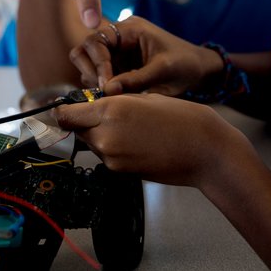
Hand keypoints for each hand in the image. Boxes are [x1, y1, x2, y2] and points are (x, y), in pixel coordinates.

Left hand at [54, 94, 249, 187]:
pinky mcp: (121, 173)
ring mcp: (112, 158)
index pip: (65, 116)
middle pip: (78, 130)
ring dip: (104, 137)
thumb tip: (93, 105)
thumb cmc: (183, 119)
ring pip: (93, 144)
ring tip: (134, 130)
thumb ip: (114, 102)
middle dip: (88, 123)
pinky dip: (117, 150)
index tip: (66, 110)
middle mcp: (105, 136)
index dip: (63, 112)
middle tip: (113, 116)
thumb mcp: (144, 98)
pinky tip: (140, 143)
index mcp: (110, 110)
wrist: (206, 151)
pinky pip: (108, 158)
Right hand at [70, 16, 223, 95]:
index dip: (98, 62)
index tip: (106, 85)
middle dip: (90, 70)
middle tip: (103, 90)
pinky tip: (115, 96)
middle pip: (86, 49)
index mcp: (130, 29)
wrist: (200, 70)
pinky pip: (99, 75)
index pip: (97, 40)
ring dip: (94, 80)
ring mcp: (118, 53)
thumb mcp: (162, 71)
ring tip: (112, 94)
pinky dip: (101, 86)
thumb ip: (135, 80)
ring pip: (89, 63)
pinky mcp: (119, 67)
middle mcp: (119, 38)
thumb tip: (107, 91)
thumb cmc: (186, 64)